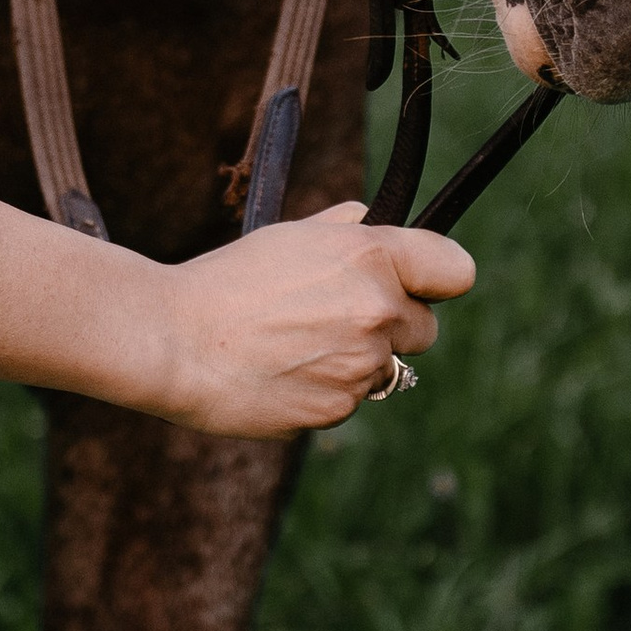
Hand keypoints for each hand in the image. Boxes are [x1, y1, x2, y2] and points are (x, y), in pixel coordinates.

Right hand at [147, 204, 475, 435]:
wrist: (174, 340)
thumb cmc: (225, 282)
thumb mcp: (287, 236)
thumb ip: (343, 229)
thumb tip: (370, 220)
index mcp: (371, 257)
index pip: (456, 270)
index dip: (437, 277)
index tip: (421, 283)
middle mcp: (378, 310)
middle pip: (425, 327)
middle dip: (391, 326)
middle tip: (334, 317)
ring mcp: (361, 365)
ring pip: (383, 369)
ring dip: (352, 362)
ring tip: (291, 346)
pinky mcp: (338, 410)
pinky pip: (348, 402)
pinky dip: (322, 392)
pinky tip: (279, 374)